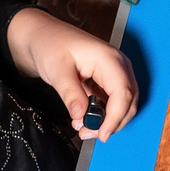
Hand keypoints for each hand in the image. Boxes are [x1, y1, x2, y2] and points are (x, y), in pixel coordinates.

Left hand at [4, 8, 136, 140]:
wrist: (41, 36)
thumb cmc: (49, 44)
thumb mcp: (56, 69)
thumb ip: (70, 93)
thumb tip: (81, 115)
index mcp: (109, 59)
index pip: (123, 93)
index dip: (115, 118)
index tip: (102, 134)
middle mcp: (117, 66)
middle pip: (128, 102)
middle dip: (112, 123)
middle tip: (87, 134)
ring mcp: (114, 74)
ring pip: (123, 105)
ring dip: (107, 121)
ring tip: (82, 128)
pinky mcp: (106, 81)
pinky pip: (112, 103)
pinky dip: (101, 115)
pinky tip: (83, 120)